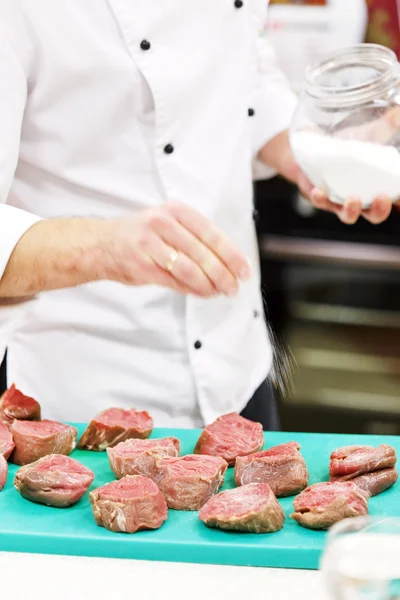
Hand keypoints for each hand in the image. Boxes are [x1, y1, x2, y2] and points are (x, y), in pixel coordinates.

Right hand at [104, 201, 251, 296]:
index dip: (232, 254)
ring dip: (209, 284)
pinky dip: (192, 289)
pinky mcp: (142, 265)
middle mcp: (163, 223)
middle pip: (203, 253)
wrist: (102, 244)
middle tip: (234, 287)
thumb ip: (195, 240)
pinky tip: (202, 292)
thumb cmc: (141, 236)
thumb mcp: (169, 225)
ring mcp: (150, 244)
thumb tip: (227, 264)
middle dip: (223, 274)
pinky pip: (174, 280)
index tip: (244, 270)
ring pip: (189, 268)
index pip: (212, 234)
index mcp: (175, 211)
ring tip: (220, 292)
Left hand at [258, 130, 398, 224]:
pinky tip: (319, 190)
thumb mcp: (372, 131)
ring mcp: (342, 200)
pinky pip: (321, 202)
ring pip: (349, 215)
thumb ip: (388, 124)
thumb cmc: (351, 141)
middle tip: (382, 198)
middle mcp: (363, 197)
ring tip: (353, 200)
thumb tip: (399, 114)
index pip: (397, 199)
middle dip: (380, 210)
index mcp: (380, 185)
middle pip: (376, 214)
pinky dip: (320, 198)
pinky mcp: (322, 197)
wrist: (316, 142)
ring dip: (352, 211)